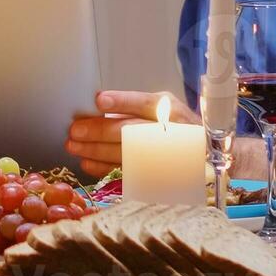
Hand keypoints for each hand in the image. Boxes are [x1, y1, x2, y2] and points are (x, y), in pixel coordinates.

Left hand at [65, 90, 200, 178]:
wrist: (203, 155)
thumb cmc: (174, 127)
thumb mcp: (162, 110)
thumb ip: (133, 109)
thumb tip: (93, 110)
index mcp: (169, 110)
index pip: (145, 103)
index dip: (122, 101)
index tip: (98, 100)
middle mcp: (170, 132)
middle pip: (132, 130)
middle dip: (100, 130)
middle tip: (75, 131)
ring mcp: (165, 155)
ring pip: (127, 153)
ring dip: (96, 151)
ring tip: (73, 147)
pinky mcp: (158, 174)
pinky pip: (127, 172)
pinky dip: (105, 168)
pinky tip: (87, 163)